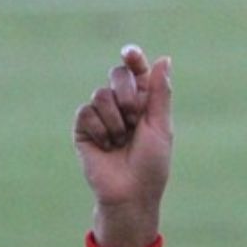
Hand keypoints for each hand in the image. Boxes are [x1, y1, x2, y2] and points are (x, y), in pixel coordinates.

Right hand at [73, 45, 173, 246]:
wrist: (130, 192)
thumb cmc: (151, 164)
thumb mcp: (160, 126)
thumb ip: (160, 93)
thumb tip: (164, 59)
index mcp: (144, 102)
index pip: (136, 71)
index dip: (132, 59)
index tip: (129, 53)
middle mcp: (121, 105)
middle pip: (117, 75)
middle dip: (127, 94)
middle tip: (134, 118)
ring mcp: (101, 115)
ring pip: (101, 94)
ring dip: (115, 118)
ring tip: (121, 140)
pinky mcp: (83, 127)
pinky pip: (86, 111)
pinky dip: (100, 128)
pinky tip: (107, 146)